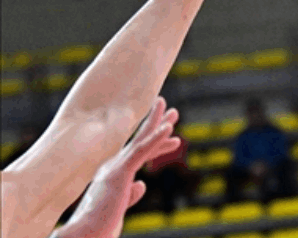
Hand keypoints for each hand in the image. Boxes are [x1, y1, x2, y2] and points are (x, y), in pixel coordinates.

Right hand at [55, 99, 179, 237]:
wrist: (85, 234)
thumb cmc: (98, 225)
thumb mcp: (119, 206)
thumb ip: (130, 194)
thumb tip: (141, 184)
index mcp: (113, 175)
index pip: (138, 154)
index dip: (155, 143)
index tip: (170, 132)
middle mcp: (112, 167)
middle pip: (140, 142)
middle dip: (157, 125)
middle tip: (173, 111)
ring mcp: (115, 168)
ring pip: (142, 141)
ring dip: (158, 124)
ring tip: (173, 112)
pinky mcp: (120, 173)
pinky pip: (141, 151)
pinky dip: (156, 138)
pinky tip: (169, 129)